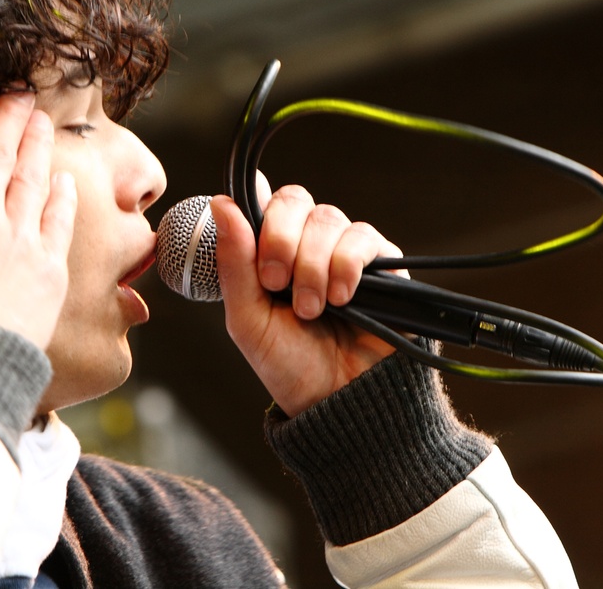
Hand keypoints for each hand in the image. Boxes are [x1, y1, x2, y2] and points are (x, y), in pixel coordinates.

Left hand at [208, 172, 406, 416]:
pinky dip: (345, 265)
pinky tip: (341, 299)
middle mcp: (308, 243)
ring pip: (327, 218)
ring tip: (311, 309)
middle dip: (280, 241)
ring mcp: (344, 250)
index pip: (264, 201)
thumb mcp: (247, 319)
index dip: (257, 211)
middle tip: (276, 284)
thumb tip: (221, 203)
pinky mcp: (381, 263)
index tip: (253, 251)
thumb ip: (234, 263)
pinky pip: (362, 237)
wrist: (338, 401)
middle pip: (294, 200)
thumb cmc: (290, 365)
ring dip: (312, 264)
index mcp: (272, 252)